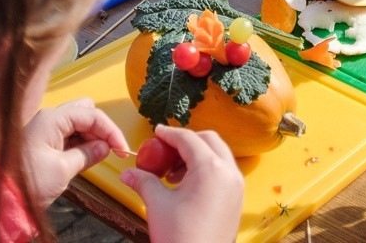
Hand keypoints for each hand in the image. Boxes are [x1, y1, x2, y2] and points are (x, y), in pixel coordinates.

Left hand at [23, 99, 127, 207]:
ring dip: (92, 136)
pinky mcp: (44, 141)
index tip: (122, 148)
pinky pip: (69, 135)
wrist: (2, 199)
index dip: (110, 130)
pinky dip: (81, 143)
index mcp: (53, 118)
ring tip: (101, 155)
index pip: (90, 114)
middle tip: (111, 149)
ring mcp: (46, 129)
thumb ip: (88, 154)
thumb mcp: (63, 170)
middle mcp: (49, 118)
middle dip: (101, 128)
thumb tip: (106, 148)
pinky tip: (88, 155)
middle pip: (85, 112)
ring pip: (78, 123)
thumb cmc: (30, 182)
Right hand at [121, 125, 243, 242]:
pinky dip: (207, 169)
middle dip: (186, 142)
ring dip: (197, 155)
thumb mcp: (158, 205)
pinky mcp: (237, 198)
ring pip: (218, 154)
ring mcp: (236, 185)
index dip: (170, 134)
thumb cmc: (180, 238)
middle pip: (208, 140)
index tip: (156, 134)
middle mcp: (229, 172)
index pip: (188, 139)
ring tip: (173, 172)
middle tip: (165, 150)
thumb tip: (128, 173)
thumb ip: (144, 182)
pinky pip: (224, 171)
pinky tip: (187, 185)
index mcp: (211, 168)